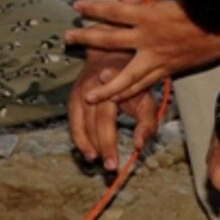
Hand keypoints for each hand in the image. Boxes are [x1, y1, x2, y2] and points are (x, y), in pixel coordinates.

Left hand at [65, 0, 219, 99]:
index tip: (76, 6)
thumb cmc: (203, 6)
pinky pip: (144, 85)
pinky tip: (115, 99)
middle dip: (87, 39)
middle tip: (68, 39)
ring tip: (87, 95)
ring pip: (126, 77)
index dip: (93, 9)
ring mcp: (157, 58)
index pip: (114, 11)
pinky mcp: (167, 70)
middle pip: (110, 40)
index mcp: (149, 15)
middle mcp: (148, 38)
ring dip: (105, 87)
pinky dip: (128, 93)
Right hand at [67, 47, 160, 175]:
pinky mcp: (73, 96)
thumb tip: (138, 146)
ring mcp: (80, 90)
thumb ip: (147, 122)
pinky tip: (86, 152)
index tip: (114, 158)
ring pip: (81, 123)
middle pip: (95, 121)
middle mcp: (93, 86)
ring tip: (95, 161)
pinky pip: (72, 121)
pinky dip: (78, 138)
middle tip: (110, 166)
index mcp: (113, 85)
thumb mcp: (146, 97)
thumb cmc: (133, 81)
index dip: (109, 139)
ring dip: (87, 144)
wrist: (111, 54)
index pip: (108, 117)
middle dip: (102, 145)